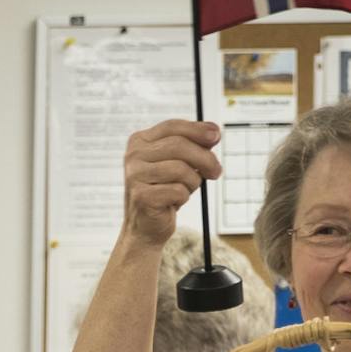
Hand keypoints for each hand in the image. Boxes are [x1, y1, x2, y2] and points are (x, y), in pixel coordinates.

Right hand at [120, 120, 220, 248]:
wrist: (146, 225)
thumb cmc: (164, 190)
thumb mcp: (180, 162)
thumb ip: (194, 145)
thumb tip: (214, 132)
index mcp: (140, 141)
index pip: (172, 126)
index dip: (197, 129)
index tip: (217, 136)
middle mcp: (133, 156)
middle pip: (179, 146)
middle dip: (204, 158)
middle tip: (216, 171)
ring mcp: (135, 176)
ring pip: (181, 169)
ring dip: (193, 181)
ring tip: (187, 189)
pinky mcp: (141, 196)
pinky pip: (178, 191)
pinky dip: (183, 197)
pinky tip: (174, 201)